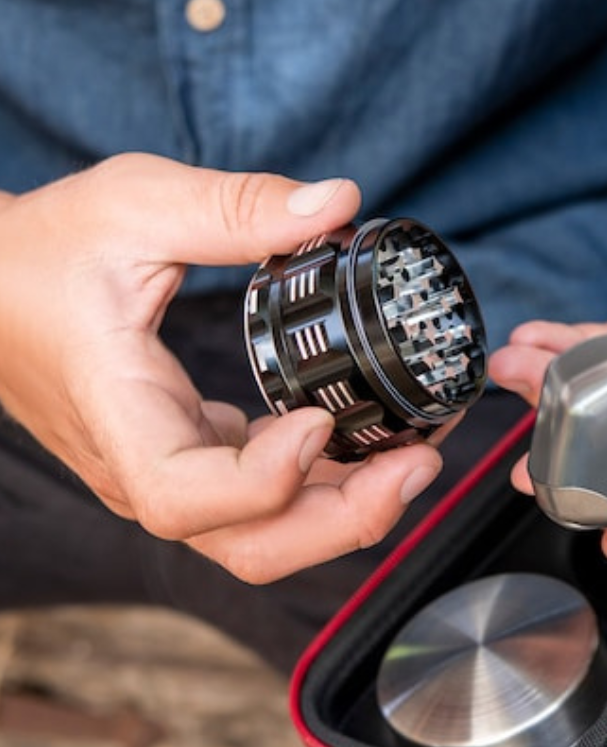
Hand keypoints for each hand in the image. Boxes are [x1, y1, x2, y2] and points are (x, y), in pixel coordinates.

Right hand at [0, 154, 443, 582]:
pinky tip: (367, 432)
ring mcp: (166, 467)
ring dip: (346, 505)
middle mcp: (141, 463)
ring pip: (262, 531)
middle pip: (245, 543)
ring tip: (417, 450)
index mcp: (117, 412)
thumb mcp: (138, 203)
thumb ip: (237, 207)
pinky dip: (324, 477)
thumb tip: (340, 203)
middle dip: (342, 519)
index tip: (322, 420)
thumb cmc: (46, 249)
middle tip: (420, 462)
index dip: (264, 479)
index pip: (183, 495)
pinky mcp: (187, 451)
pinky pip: (263, 495)